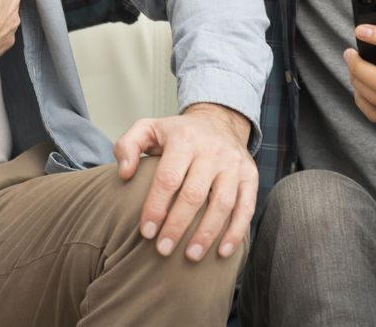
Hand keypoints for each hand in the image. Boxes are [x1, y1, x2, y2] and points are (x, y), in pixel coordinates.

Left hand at [114, 103, 255, 261]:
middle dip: (177, 226)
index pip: (168, 178)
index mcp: (184, 138)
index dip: (156, 208)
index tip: (147, 232)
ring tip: (191, 256)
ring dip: (206, 234)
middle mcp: (212, 149)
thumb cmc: (178, 133)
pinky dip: (236, 231)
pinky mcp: (250, 175)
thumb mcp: (148, 129)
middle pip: (194, 194)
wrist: (219, 120)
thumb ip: (127, 146)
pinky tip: (223, 252)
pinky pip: (246, 206)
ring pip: (222, 203)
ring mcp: (233, 163)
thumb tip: (124, 174)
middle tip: (163, 249)